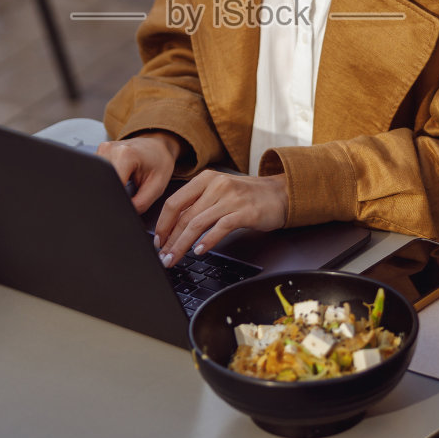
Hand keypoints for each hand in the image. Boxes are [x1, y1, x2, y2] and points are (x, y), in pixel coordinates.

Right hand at [96, 133, 179, 213]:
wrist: (157, 146)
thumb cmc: (159, 162)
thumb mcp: (157, 187)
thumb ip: (140, 204)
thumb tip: (124, 215)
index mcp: (125, 155)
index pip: (111, 186)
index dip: (117, 200)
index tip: (126, 205)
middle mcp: (109, 149)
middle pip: (102, 182)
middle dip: (113, 194)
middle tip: (129, 193)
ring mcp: (102, 150)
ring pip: (98, 179)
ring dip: (109, 186)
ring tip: (126, 182)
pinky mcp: (98, 153)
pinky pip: (97, 173)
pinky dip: (107, 180)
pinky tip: (120, 178)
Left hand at [153, 170, 286, 266]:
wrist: (280, 193)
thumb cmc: (248, 196)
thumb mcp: (219, 192)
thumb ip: (198, 204)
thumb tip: (173, 227)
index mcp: (205, 179)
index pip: (175, 202)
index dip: (162, 224)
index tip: (158, 242)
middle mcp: (216, 185)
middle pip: (184, 216)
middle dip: (170, 240)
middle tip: (163, 257)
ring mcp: (230, 198)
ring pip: (197, 224)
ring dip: (182, 245)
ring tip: (175, 258)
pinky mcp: (245, 211)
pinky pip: (220, 227)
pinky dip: (208, 241)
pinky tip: (200, 251)